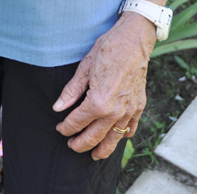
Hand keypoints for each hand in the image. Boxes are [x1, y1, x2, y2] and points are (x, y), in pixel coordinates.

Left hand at [53, 13, 155, 159]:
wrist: (133, 40)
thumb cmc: (107, 50)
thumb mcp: (84, 68)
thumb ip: (71, 91)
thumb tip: (58, 107)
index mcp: (98, 103)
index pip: (77, 122)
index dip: (66, 127)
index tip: (60, 128)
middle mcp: (114, 112)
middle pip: (94, 137)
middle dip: (80, 144)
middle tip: (72, 145)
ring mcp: (128, 110)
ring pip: (114, 139)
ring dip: (103, 149)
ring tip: (94, 155)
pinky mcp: (139, 106)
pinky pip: (130, 128)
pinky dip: (124, 135)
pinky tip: (118, 137)